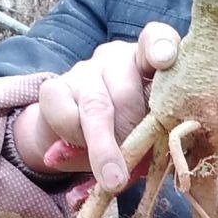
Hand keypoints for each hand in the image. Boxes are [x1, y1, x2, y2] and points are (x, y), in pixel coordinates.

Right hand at [11, 23, 179, 194]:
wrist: (73, 141)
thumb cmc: (124, 134)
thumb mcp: (147, 134)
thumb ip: (156, 135)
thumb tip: (158, 154)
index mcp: (146, 62)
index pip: (155, 39)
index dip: (161, 47)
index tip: (165, 60)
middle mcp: (115, 58)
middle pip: (126, 92)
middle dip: (132, 133)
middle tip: (134, 164)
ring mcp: (83, 70)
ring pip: (96, 107)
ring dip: (106, 148)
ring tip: (113, 178)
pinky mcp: (53, 88)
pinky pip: (66, 117)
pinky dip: (75, 140)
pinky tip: (79, 147)